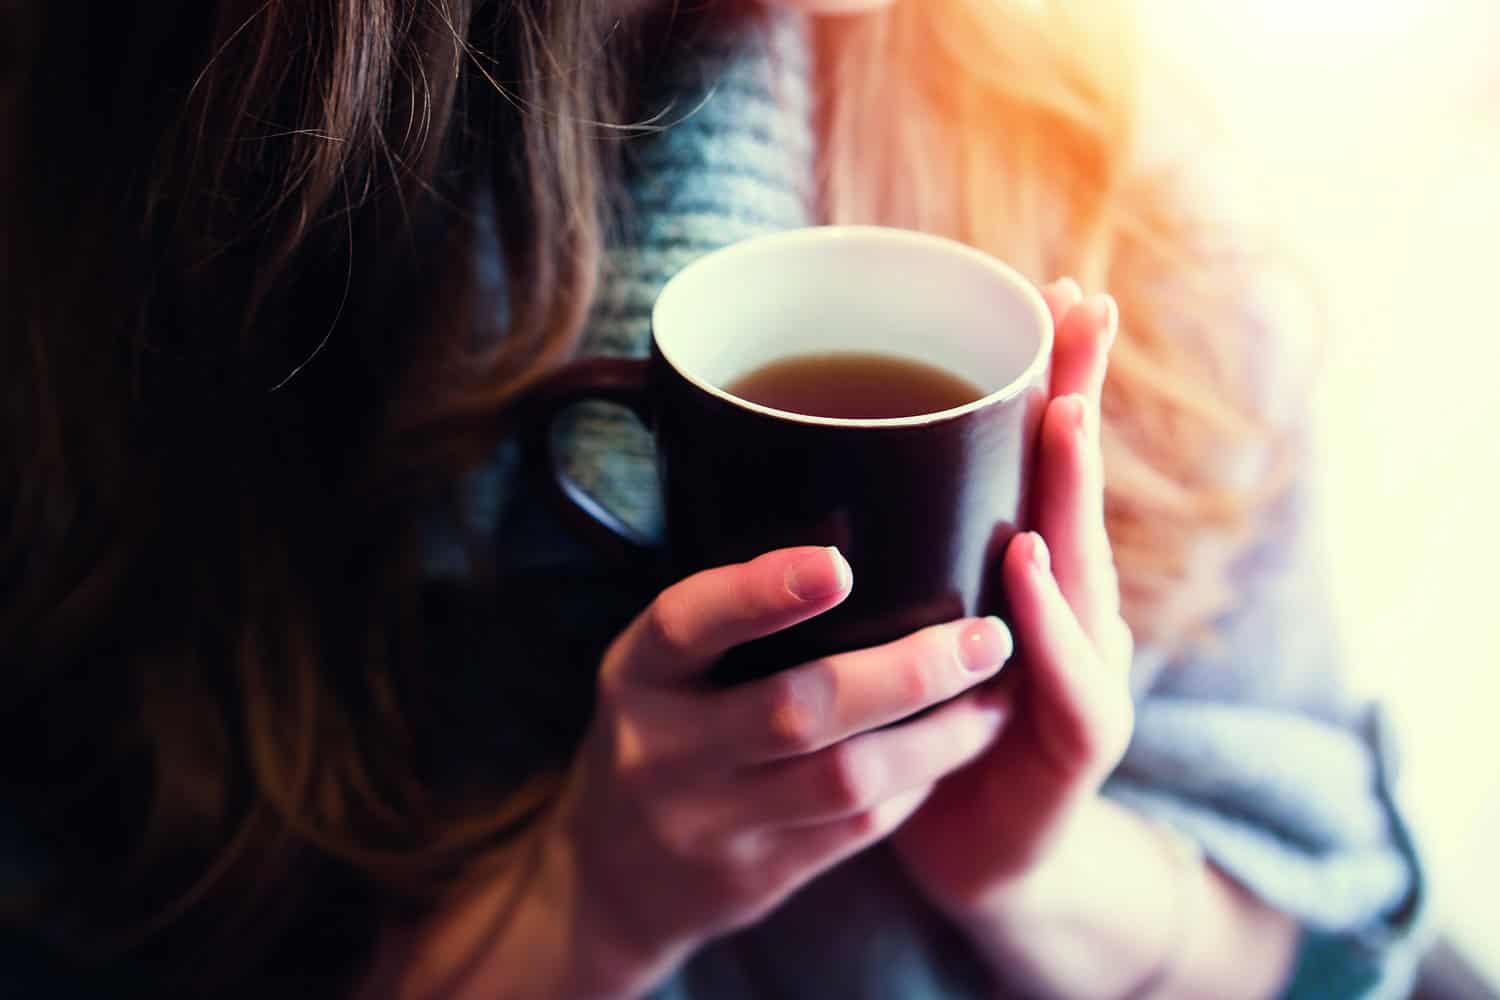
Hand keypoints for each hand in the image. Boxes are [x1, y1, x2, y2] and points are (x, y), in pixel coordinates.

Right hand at [543, 546, 1015, 994]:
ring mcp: (709, 824)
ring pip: (844, 779)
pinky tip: (957, 743)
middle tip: (986, 634)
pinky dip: (917, 779)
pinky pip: (855, 829)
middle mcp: (663, 751)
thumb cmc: (659, 733)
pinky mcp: (756, 877)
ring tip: (996, 692)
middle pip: (793, 710)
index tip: (837, 562)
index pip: (687, 623)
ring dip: (936, 735)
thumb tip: (854, 535)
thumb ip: (725, 619)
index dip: (760, 592)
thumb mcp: (656, 671)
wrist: (612, 881)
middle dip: (904, 672)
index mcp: (636, 676)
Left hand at [892, 279, 1135, 914]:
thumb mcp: (896, 630)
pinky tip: (1024, 567)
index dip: (1056, 377)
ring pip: (1087, 571)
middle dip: (1080, 397)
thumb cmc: (921, 733)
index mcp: (1026, 574)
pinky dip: (1047, 625)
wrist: (970, 858)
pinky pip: (1070, 683)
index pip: (1044, 462)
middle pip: (1078, 491)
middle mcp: (1069, 608)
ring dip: (1071, 492)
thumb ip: (883, 555)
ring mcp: (1087, 670)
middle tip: (1081, 312)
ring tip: (1057, 416)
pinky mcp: (1082, 744)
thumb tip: (798, 464)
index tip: (1057, 291)